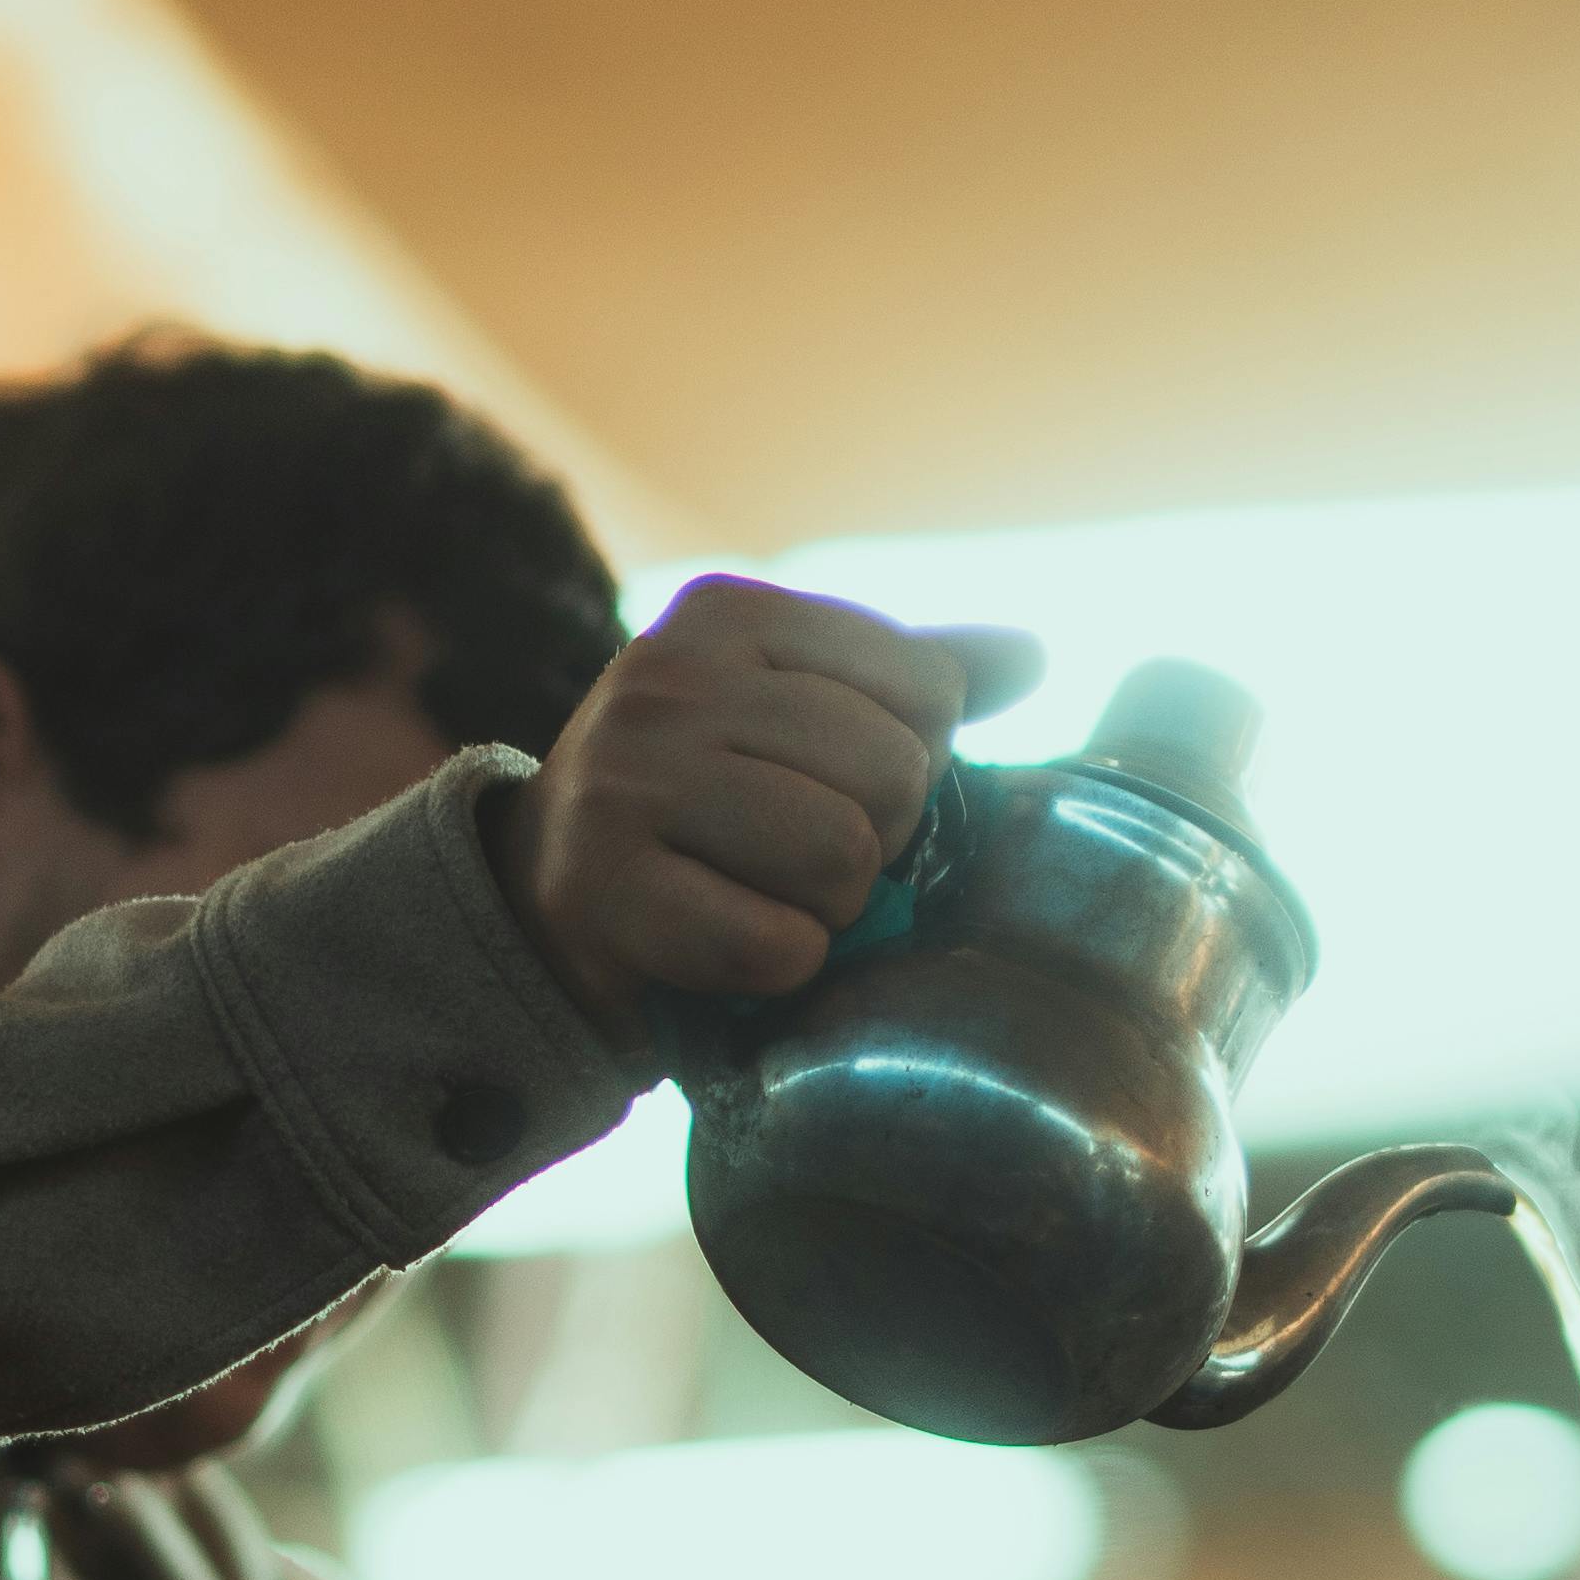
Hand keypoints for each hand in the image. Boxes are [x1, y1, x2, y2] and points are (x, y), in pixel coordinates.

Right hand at [488, 578, 1042, 1046]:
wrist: (545, 890)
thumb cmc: (699, 796)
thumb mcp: (789, 707)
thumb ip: (905, 676)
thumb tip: (1035, 654)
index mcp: (729, 613)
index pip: (929, 686)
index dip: (913, 759)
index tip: (834, 782)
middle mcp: (670, 678)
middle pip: (893, 774)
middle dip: (875, 839)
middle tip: (802, 854)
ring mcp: (628, 779)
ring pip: (840, 858)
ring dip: (827, 908)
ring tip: (767, 893)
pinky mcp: (606, 888)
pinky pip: (776, 946)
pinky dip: (780, 967)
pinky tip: (735, 943)